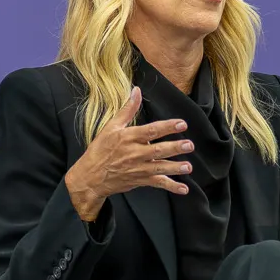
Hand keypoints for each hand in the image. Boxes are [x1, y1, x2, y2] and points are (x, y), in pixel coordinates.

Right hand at [62, 86, 192, 222]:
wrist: (90, 176)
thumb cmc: (100, 150)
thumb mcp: (111, 127)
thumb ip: (127, 110)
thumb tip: (136, 91)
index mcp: (129, 138)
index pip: (151, 131)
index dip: (167, 127)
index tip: (181, 124)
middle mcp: (134, 153)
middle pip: (158, 150)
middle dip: (174, 148)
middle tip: (189, 145)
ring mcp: (138, 168)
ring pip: (159, 168)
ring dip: (175, 168)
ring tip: (188, 167)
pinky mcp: (140, 180)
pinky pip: (158, 183)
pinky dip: (171, 186)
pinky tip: (183, 189)